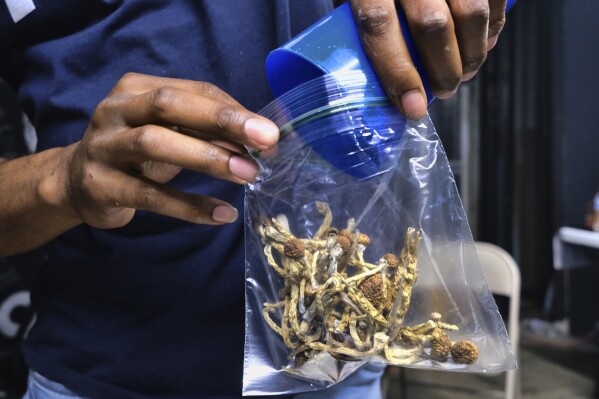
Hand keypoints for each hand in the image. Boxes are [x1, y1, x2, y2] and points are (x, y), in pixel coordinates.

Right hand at [63, 73, 277, 228]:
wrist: (76, 183)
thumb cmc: (135, 153)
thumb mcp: (168, 132)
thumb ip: (204, 131)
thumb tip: (257, 142)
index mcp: (137, 88)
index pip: (194, 90)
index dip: (234, 110)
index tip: (269, 133)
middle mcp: (116, 110)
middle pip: (170, 105)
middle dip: (222, 120)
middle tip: (266, 140)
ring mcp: (103, 146)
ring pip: (155, 143)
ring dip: (207, 158)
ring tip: (247, 174)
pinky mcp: (100, 185)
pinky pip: (150, 196)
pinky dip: (189, 205)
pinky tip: (222, 213)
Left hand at [350, 0, 505, 118]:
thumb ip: (367, 16)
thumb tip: (382, 73)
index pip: (379, 23)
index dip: (397, 71)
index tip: (413, 107)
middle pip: (432, 24)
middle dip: (443, 70)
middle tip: (444, 91)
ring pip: (471, 12)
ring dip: (472, 53)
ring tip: (465, 73)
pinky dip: (493, 25)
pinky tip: (485, 43)